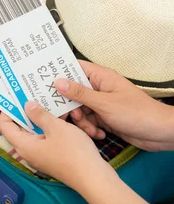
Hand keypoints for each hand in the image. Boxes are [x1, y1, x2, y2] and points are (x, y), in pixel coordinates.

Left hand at [0, 102, 112, 189]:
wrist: (94, 178)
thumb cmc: (74, 152)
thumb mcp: (56, 127)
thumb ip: (39, 115)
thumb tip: (26, 105)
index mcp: (23, 145)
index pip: (5, 125)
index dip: (8, 110)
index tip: (15, 97)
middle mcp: (28, 152)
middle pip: (20, 127)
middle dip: (27, 111)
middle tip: (32, 95)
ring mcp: (40, 156)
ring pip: (36, 131)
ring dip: (42, 118)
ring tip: (49, 102)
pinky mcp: (52, 157)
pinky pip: (46, 138)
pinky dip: (51, 127)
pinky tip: (61, 116)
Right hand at [58, 61, 173, 151]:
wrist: (160, 134)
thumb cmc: (136, 113)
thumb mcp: (104, 103)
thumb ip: (79, 93)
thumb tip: (57, 81)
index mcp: (100, 77)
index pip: (74, 69)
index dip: (58, 74)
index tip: (42, 84)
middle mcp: (98, 88)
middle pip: (72, 93)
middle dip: (71, 107)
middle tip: (69, 117)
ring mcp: (101, 103)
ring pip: (79, 110)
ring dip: (82, 122)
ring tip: (92, 130)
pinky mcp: (104, 118)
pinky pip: (88, 121)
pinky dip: (91, 129)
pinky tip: (100, 134)